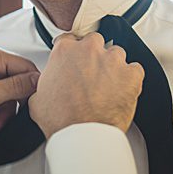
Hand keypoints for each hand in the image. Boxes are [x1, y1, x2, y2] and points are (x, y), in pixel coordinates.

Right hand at [29, 32, 143, 137]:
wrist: (84, 134)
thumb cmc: (62, 119)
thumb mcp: (38, 97)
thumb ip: (46, 81)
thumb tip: (49, 85)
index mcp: (65, 52)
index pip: (69, 39)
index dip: (72, 51)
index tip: (75, 58)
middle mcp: (90, 50)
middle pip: (95, 41)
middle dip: (94, 55)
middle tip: (91, 74)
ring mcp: (113, 59)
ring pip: (117, 54)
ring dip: (113, 67)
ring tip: (107, 87)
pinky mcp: (132, 72)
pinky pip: (135, 69)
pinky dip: (130, 79)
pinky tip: (122, 91)